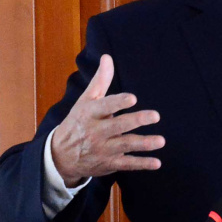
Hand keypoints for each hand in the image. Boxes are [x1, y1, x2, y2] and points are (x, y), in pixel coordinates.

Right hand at [49, 54, 164, 183]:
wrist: (61, 155)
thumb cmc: (78, 122)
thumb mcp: (86, 101)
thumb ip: (100, 80)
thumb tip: (107, 57)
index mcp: (90, 113)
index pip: (104, 106)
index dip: (118, 103)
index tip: (132, 98)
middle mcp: (96, 132)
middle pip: (118, 126)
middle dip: (137, 120)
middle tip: (155, 116)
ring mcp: (103, 149)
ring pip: (125, 145)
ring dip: (144, 144)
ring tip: (161, 141)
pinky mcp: (109, 163)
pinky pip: (127, 164)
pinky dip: (142, 164)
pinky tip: (156, 163)